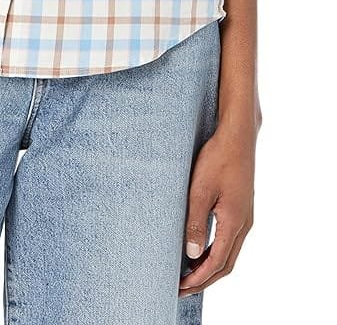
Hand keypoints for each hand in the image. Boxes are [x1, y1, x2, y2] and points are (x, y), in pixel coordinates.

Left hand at [179, 118, 258, 296]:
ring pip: (229, 253)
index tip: (181, 287)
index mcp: (234, 222)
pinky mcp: (241, 208)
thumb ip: (195, 222)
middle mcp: (244, 224)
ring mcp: (245, 217)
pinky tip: (201, 249)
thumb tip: (190, 254)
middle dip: (204, 279)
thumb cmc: (217, 159)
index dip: (199, 278)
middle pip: (226, 264)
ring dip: (210, 267)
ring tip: (189, 274)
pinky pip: (230, 240)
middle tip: (182, 288)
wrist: (238, 137)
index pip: (217, 262)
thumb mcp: (200, 190)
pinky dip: (215, 252)